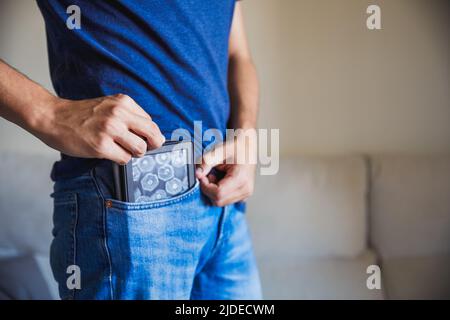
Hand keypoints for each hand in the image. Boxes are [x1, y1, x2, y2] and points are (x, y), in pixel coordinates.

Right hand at [33, 94, 164, 163]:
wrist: (53, 117)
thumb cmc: (82, 115)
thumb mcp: (109, 105)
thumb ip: (129, 115)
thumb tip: (152, 135)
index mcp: (124, 102)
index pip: (151, 122)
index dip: (149, 135)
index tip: (144, 140)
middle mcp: (119, 114)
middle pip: (153, 134)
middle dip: (151, 145)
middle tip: (141, 149)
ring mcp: (110, 129)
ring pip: (140, 148)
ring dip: (134, 153)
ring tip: (121, 150)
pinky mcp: (101, 145)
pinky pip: (125, 159)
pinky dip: (121, 159)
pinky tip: (110, 153)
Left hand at [196, 135, 255, 206]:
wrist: (247, 146)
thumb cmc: (236, 147)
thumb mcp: (219, 151)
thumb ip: (206, 162)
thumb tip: (197, 174)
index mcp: (241, 179)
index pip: (218, 193)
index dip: (206, 186)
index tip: (203, 176)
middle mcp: (245, 189)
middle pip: (218, 201)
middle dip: (209, 189)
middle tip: (210, 174)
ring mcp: (245, 194)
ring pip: (221, 202)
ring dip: (214, 191)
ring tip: (218, 175)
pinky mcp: (243, 196)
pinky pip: (226, 200)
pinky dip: (220, 193)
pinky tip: (222, 181)